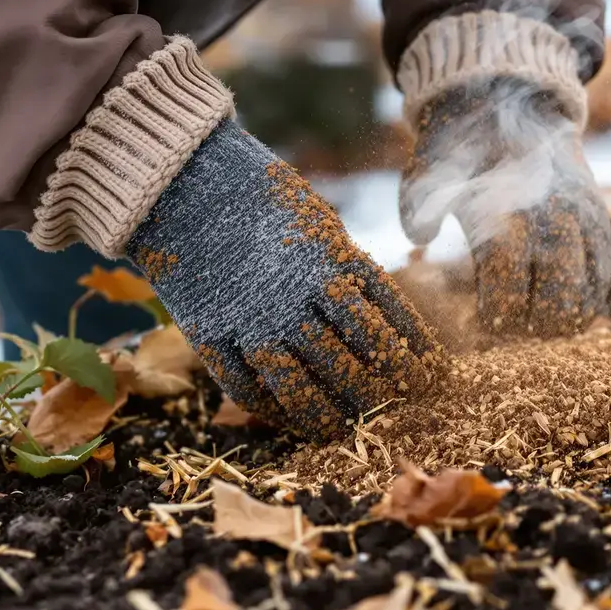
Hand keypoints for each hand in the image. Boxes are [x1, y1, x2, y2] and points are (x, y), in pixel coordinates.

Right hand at [127, 120, 443, 440]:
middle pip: (350, 363)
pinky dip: (272, 411)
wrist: (181, 182)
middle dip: (380, 393)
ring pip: (300, 389)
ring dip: (328, 415)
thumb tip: (381, 322)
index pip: (386, 322)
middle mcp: (296, 299)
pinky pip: (247, 389)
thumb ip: (345, 270)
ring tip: (345, 427)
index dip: (411, 355)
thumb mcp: (318, 222)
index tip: (429, 376)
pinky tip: (290, 419)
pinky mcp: (211, 335)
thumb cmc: (260, 196)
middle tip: (396, 409)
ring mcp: (251, 321)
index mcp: (330, 263)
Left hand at [400, 77, 610, 336]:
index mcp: (508, 213)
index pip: (509, 290)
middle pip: (557, 301)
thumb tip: (420, 236)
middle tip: (515, 323)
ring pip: (589, 292)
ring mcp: (583, 218)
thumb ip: (417, 203)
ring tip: (541, 317)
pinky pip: (607, 268)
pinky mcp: (599, 216)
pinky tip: (569, 301)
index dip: (498, 317)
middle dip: (534, 324)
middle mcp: (553, 218)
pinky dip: (591, 293)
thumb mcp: (428, 168)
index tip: (486, 320)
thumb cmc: (460, 149)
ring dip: (565, 316)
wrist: (510, 101)